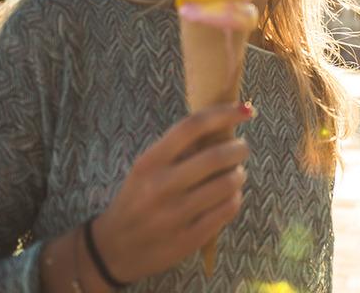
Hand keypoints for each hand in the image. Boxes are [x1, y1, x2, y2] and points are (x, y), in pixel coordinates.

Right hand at [91, 102, 252, 283]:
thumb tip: (223, 125)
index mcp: (149, 162)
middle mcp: (161, 186)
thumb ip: (178, 150)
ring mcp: (175, 215)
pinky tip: (229, 197)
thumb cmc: (137, 199)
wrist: (114, 249)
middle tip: (241, 148)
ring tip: (235, 174)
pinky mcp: (188, 239)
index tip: (245, 110)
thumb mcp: (147, 169)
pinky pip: (227, 210)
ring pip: (227, 184)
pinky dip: (235, 198)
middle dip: (239, 149)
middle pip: (216, 156)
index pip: (192, 126)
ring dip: (239, 175)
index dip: (224, 114)